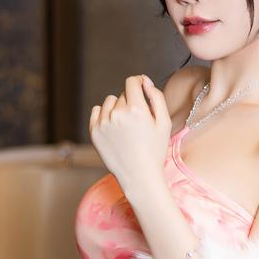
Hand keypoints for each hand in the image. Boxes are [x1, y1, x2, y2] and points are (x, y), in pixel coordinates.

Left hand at [89, 74, 171, 200]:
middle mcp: (117, 113)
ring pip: (110, 102)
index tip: (142, 89)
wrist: (139, 176)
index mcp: (136, 109)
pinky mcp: (94, 131)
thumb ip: (156, 97)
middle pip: (123, 94)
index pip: (133, 82)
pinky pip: (96, 111)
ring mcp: (103, 123)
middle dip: (131, 102)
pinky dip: (104, 115)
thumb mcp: (164, 123)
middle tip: (138, 123)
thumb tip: (145, 81)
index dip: (139, 83)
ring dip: (117, 108)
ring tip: (126, 128)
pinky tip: (114, 128)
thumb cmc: (155, 151)